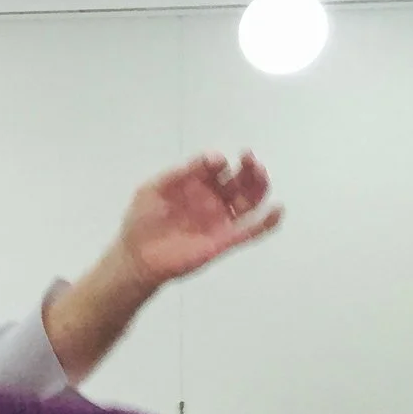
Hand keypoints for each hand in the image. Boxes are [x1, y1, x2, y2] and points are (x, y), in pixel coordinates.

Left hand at [112, 150, 282, 286]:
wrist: (136, 256)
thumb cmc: (142, 220)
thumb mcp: (154, 189)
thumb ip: (180, 173)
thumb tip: (213, 157)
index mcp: (196, 184)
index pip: (217, 167)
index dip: (219, 162)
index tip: (216, 162)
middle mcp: (212, 200)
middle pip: (240, 181)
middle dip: (248, 168)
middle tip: (250, 159)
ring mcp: (220, 220)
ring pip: (249, 201)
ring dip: (259, 186)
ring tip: (260, 173)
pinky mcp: (224, 241)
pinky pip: (250, 232)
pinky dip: (266, 223)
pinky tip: (277, 210)